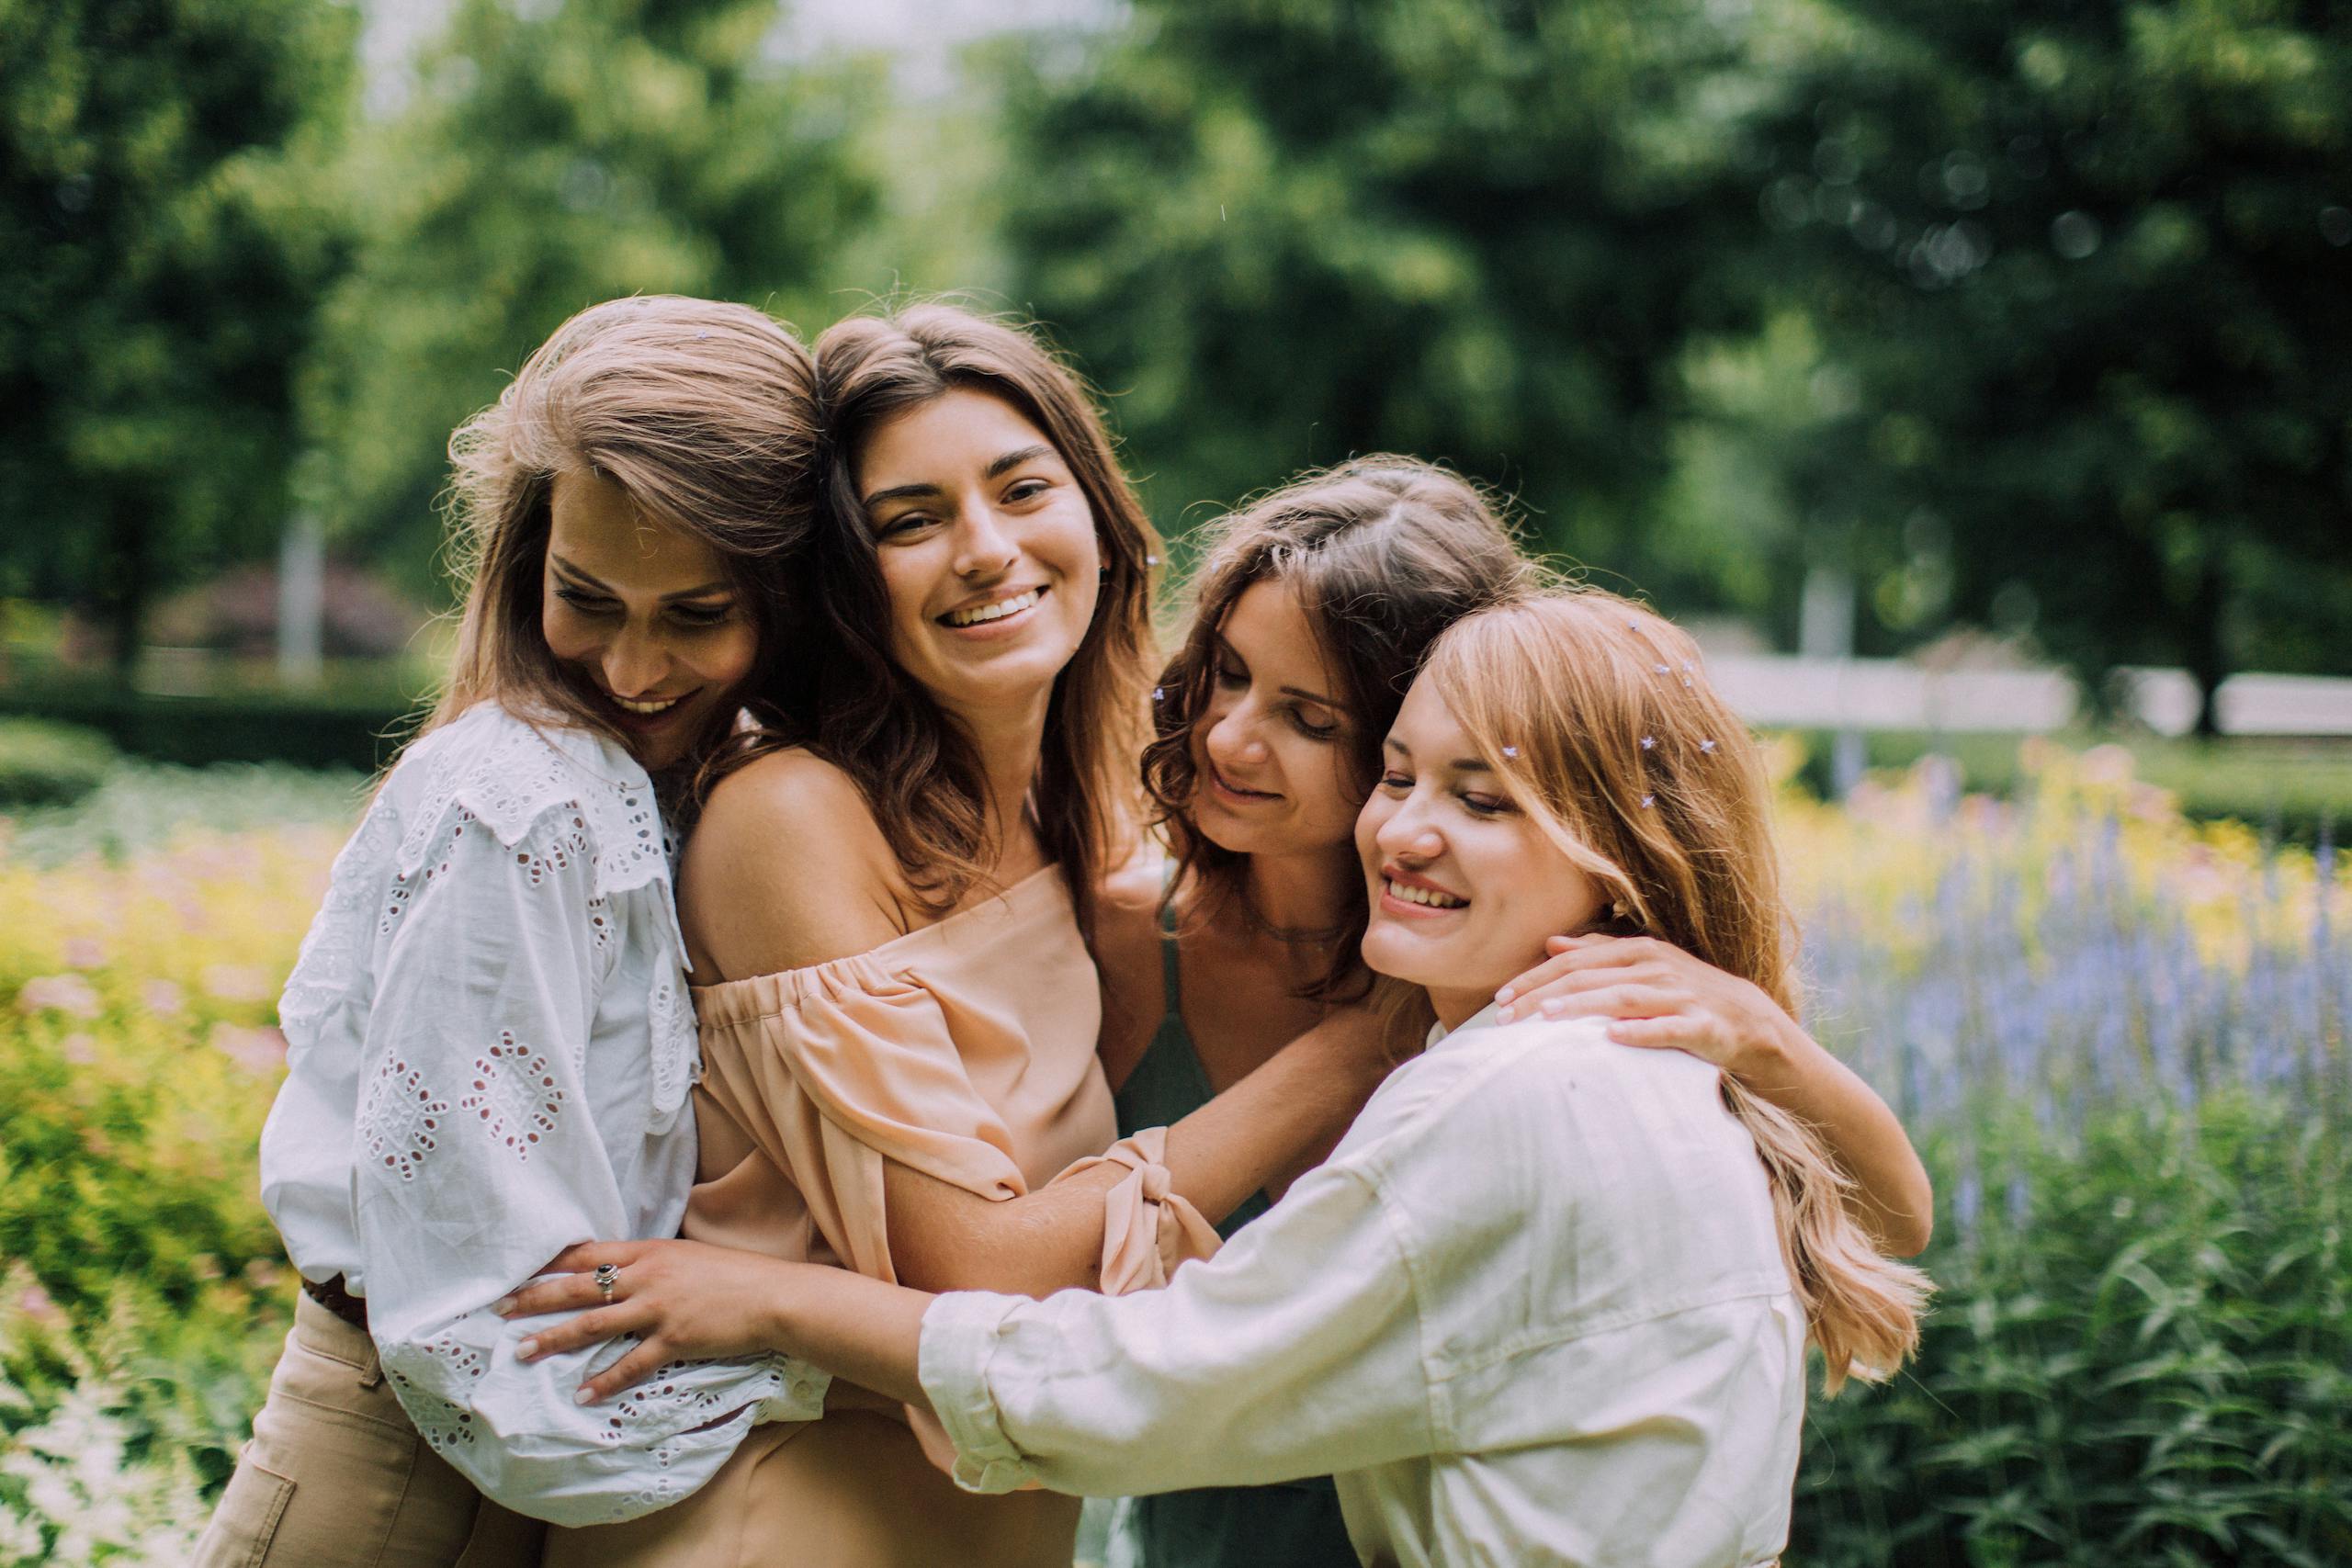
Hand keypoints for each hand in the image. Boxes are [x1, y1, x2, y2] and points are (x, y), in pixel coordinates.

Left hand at [495, 1239, 797, 1404]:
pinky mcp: (673, 1340)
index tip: (519, 1271)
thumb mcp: (687, 1256)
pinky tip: (582, 1394)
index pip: (586, 1254)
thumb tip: (623, 1272)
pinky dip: (604, 1380)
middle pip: (578, 1287)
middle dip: (534, 1299)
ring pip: (592, 1325)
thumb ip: (652, 1263)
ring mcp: (658, 1309)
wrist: (773, 1295)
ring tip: (522, 1352)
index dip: (549, 1263)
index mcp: (649, 1251)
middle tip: (500, 1309)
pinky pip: (629, 1364)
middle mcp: (646, 1277)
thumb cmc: (735, 1274)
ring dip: (553, 1340)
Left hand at [1492, 933, 1795, 1076]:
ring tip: (1545, 1018)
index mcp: (1638, 950)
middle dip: (1543, 995)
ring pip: (1622, 998)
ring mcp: (1680, 995)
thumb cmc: (1683, 992)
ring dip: (1581, 1007)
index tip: (1500, 998)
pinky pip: (1668, 1029)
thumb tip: (1551, 943)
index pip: (1575, 961)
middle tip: (1506, 1017)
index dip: (1535, 978)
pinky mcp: (1703, 1026)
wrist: (1748, 1019)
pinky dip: (1640, 1032)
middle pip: (1589, 977)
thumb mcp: (1642, 966)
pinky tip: (1612, 1037)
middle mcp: (1656, 967)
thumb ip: (1598, 953)